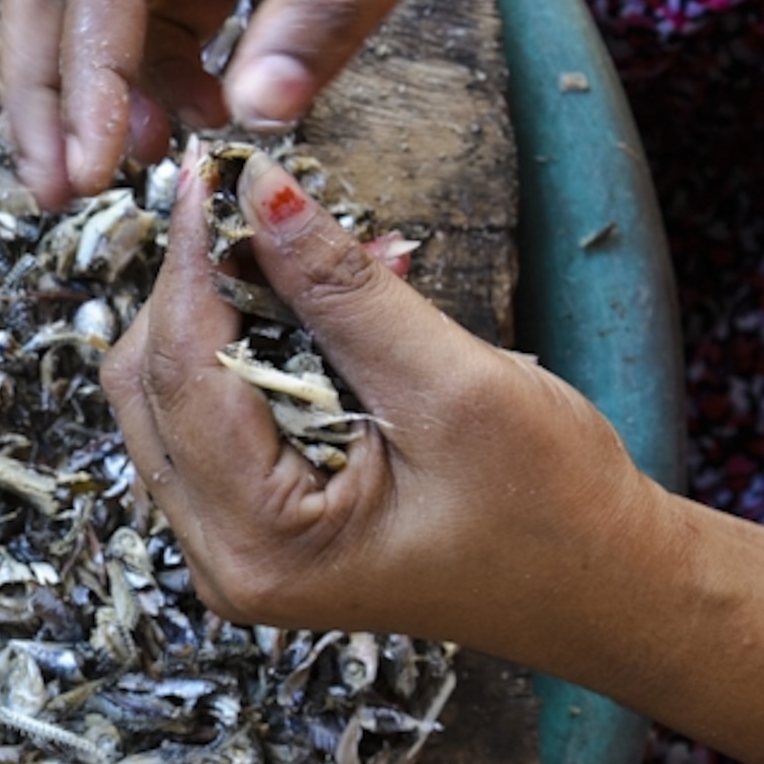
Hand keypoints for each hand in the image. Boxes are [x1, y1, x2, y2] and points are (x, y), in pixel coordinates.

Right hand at [0, 0, 590, 207]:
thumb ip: (330, 8)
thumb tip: (253, 119)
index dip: (89, 72)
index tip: (91, 168)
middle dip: (49, 84)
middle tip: (55, 186)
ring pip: (106, 4)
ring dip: (104, 87)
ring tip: (138, 164)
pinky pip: (172, 15)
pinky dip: (170, 75)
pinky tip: (212, 117)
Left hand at [104, 150, 669, 662]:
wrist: (610, 590)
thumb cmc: (556, 514)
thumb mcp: (455, 386)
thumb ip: (346, 291)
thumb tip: (261, 193)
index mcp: (262, 548)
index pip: (182, 376)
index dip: (191, 262)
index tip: (210, 173)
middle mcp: (225, 560)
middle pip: (153, 387)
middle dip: (200, 286)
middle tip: (257, 203)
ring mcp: (233, 548)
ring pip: (176, 397)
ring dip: (227, 312)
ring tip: (305, 253)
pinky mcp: (258, 525)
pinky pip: (219, 417)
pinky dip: (254, 349)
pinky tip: (316, 307)